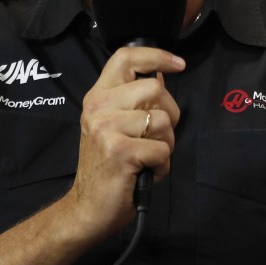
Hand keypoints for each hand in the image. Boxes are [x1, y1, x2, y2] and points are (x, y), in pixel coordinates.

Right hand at [67, 46, 183, 238]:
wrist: (87, 209)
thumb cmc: (108, 168)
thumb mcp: (114, 126)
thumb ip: (134, 101)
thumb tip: (161, 74)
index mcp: (97, 97)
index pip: (125, 57)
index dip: (156, 55)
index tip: (178, 64)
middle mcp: (98, 107)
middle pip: (155, 88)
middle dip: (170, 114)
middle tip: (157, 138)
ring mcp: (106, 128)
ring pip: (163, 120)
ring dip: (166, 144)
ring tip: (147, 158)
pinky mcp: (119, 151)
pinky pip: (162, 150)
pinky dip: (162, 166)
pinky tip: (145, 173)